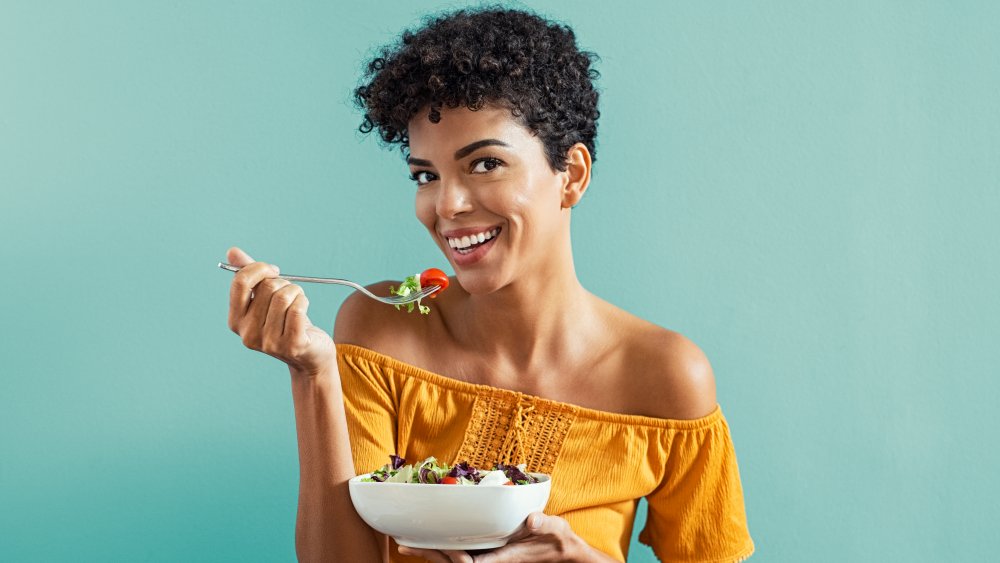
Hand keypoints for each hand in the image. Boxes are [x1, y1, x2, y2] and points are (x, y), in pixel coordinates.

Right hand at [226, 246, 333, 375]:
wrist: (310, 355)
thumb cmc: (286, 323)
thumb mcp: (265, 299)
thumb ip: (249, 276)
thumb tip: (233, 251)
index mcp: (236, 321)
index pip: (240, 283)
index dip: (259, 268)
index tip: (272, 270)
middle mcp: (248, 334)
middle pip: (267, 288)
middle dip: (283, 283)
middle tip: (290, 292)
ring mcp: (269, 343)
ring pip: (284, 296)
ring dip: (296, 291)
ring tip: (298, 300)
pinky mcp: (292, 345)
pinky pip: (297, 308)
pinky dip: (304, 301)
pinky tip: (304, 308)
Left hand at [397, 512, 603, 561]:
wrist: (564, 551)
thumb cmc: (559, 540)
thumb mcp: (555, 528)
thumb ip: (545, 524)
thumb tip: (533, 520)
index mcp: (501, 557)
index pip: (468, 562)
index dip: (447, 556)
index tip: (427, 545)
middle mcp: (491, 560)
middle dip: (429, 555)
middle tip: (404, 544)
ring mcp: (489, 558)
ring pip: (454, 561)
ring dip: (433, 553)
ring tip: (409, 544)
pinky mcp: (490, 553)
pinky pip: (462, 553)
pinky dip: (445, 548)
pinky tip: (433, 539)